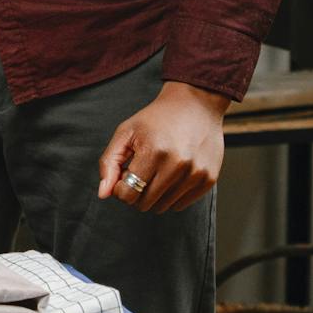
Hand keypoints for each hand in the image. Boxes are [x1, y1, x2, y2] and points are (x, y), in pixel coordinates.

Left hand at [97, 81, 229, 213]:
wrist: (195, 105)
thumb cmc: (155, 119)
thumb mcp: (126, 133)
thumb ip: (109, 163)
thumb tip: (103, 194)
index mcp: (153, 152)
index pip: (128, 193)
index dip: (120, 188)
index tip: (124, 176)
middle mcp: (177, 165)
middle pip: (145, 203)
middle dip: (136, 192)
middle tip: (140, 172)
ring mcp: (195, 173)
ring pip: (163, 207)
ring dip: (154, 195)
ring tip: (157, 171)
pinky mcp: (208, 179)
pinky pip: (181, 205)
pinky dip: (172, 195)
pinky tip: (172, 175)